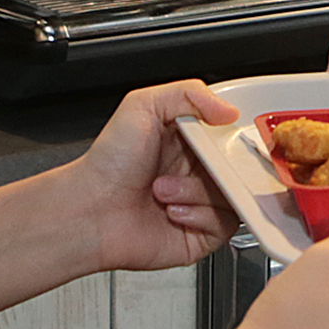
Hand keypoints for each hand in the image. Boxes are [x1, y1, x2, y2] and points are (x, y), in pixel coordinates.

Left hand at [50, 81, 241, 273]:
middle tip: (197, 164)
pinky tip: (172, 210)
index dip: (234, 137)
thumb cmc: (107, 164)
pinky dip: (199, 215)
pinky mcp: (201, 234)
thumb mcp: (142, 106)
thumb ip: (189, 94)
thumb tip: (228, 109)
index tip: (227, 137)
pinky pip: (224, 224)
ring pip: (232, 195)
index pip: (230, 136)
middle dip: (218, 167)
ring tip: (164, 189)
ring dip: (197, 191)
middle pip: (238, 167)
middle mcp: (197, 172)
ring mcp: (201, 203)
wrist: (90, 210)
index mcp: (189, 141)